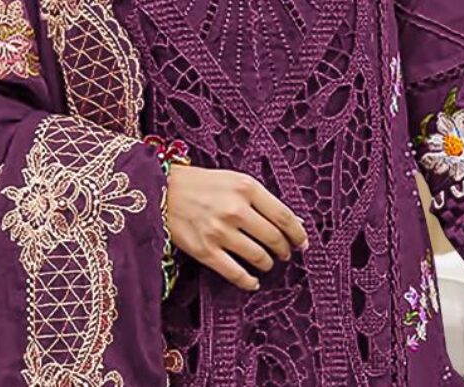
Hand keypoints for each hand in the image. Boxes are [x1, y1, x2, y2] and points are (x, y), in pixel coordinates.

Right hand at [164, 164, 308, 290]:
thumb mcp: (234, 180)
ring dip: (268, 263)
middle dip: (284, 250)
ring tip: (267, 262)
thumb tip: (293, 223)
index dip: (298, 233)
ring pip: (258, 257)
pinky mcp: (205, 251)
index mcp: (246, 188)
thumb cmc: (201, 184)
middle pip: (274, 238)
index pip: (284, 216)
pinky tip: (253, 282)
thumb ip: (261, 198)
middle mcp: (235, 210)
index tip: (302, 242)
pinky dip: (248, 281)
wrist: (160, 191)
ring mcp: (220, 232)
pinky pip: (235, 273)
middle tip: (285, 253)